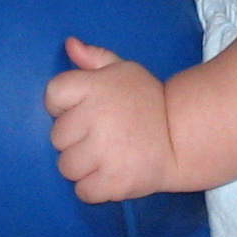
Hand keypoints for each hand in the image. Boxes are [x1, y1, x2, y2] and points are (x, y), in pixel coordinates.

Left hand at [44, 38, 176, 201]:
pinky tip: (110, 176)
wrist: (184, 138)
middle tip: (100, 136)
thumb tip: (69, 44)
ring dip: (81, 166)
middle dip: (74, 139)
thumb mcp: (124, 71)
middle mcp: (97, 118)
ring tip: (105, 157)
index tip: (80, 111)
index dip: (60, 106)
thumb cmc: (147, 102)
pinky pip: (82, 191)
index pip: (53, 95)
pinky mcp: (114, 182)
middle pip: (56, 136)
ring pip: (66, 167)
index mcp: (96, 87)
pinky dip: (94, 188)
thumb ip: (94, 58)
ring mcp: (105, 152)